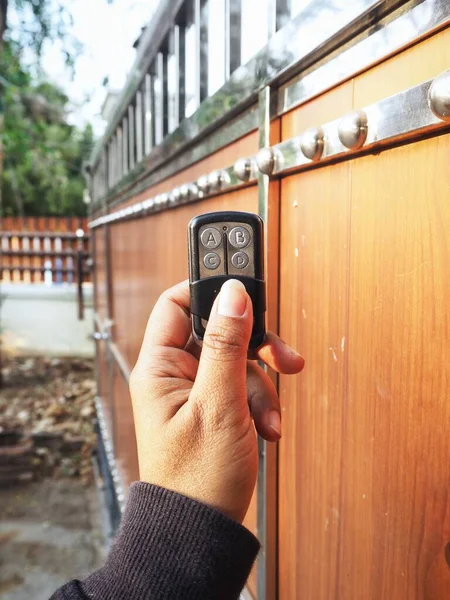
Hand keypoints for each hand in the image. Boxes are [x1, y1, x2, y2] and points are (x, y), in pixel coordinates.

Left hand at [130, 279, 303, 523]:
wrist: (203, 530)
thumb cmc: (197, 477)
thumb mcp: (218, 404)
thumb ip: (226, 345)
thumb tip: (233, 293)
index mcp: (159, 366)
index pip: (176, 304)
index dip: (209, 292)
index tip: (245, 291)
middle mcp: (175, 374)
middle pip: (218, 331)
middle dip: (255, 347)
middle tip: (283, 358)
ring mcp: (196, 391)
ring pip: (238, 361)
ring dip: (263, 386)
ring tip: (269, 420)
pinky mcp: (215, 407)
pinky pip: (244, 387)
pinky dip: (261, 403)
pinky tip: (266, 429)